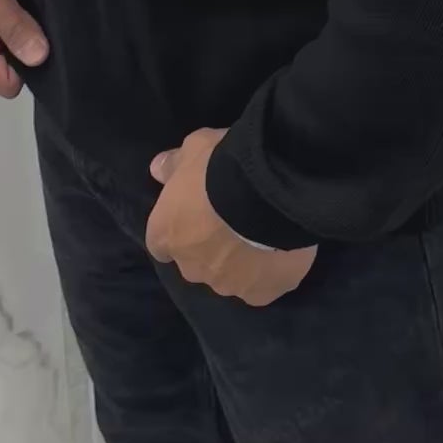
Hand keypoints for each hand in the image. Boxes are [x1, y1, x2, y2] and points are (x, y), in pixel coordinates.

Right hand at [0, 0, 49, 98]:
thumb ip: (16, 27)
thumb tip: (40, 58)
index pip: (5, 84)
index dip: (27, 68)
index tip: (41, 44)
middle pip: (5, 72)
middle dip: (24, 53)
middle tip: (40, 28)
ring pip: (4, 56)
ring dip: (18, 40)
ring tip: (32, 20)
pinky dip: (12, 31)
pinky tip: (22, 16)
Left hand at [147, 127, 316, 307]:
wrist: (267, 190)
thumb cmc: (220, 167)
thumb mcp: (194, 148)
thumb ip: (175, 163)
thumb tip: (158, 169)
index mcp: (165, 235)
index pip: (163, 243)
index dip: (181, 229)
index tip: (197, 214)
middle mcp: (191, 268)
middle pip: (197, 263)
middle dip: (211, 247)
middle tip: (235, 222)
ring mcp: (227, 285)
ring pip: (230, 277)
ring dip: (241, 262)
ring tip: (264, 236)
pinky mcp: (261, 294)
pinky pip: (262, 287)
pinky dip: (270, 274)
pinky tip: (284, 252)